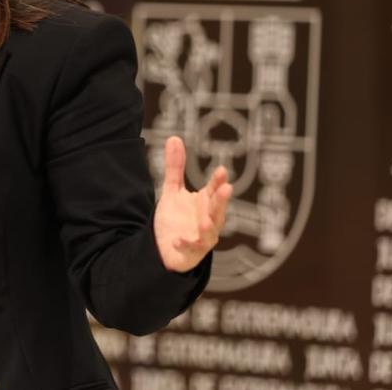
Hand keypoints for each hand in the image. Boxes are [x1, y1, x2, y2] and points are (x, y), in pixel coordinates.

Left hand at [153, 136, 231, 272]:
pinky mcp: (191, 253)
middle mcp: (209, 220)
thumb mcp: (172, 191)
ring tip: (206, 221)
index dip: (218, 181)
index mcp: (206, 204)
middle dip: (222, 200)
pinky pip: (191, 249)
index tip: (221, 170)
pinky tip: (178, 239)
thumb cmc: (175, 219)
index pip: (215, 190)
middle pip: (217, 210)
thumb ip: (175, 167)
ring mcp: (202, 238)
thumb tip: (174, 137)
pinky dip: (186, 244)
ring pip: (210, 233)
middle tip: (227, 188)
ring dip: (209, 227)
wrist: (164, 248)